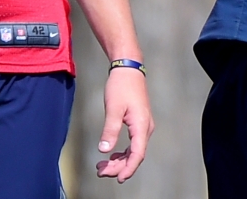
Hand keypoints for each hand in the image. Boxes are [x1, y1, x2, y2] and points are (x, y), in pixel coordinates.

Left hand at [95, 67, 153, 182]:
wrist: (128, 69)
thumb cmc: (121, 86)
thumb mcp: (113, 108)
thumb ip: (110, 130)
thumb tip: (104, 150)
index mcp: (141, 125)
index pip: (137, 154)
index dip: (128, 168)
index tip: (118, 179)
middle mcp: (145, 128)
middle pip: (135, 155)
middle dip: (119, 167)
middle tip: (101, 172)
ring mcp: (143, 125)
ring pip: (134, 150)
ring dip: (119, 161)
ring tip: (102, 167)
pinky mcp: (138, 122)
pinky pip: (133, 143)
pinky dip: (122, 152)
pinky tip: (111, 155)